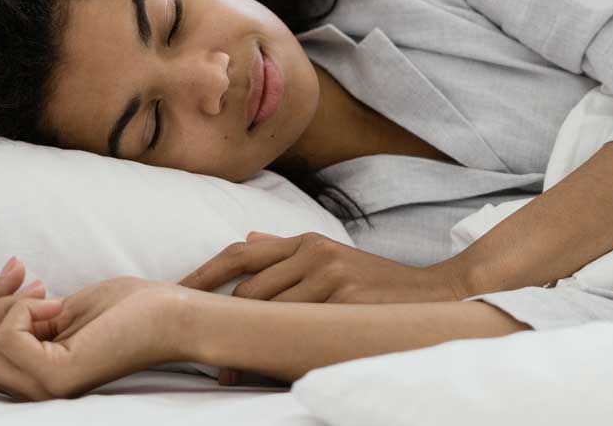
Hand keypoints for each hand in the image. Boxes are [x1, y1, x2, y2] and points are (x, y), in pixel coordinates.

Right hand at [0, 257, 185, 400]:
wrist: (172, 313)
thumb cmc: (127, 308)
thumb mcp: (57, 308)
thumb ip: (19, 315)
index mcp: (27, 377)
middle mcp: (29, 392)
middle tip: (19, 272)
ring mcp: (41, 389)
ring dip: (0, 303)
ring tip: (45, 289)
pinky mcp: (56, 377)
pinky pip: (5, 337)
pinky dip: (22, 308)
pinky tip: (59, 303)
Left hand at [176, 231, 468, 385]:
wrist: (437, 296)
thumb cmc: (377, 285)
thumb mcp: (331, 258)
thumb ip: (286, 251)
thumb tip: (246, 241)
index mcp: (306, 241)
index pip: (240, 256)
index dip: (203, 276)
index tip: (175, 296)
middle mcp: (315, 252)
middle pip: (249, 291)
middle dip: (224, 325)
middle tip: (209, 358)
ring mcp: (330, 275)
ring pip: (269, 313)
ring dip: (248, 345)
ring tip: (233, 371)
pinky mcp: (346, 299)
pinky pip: (299, 329)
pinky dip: (280, 350)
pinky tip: (271, 367)